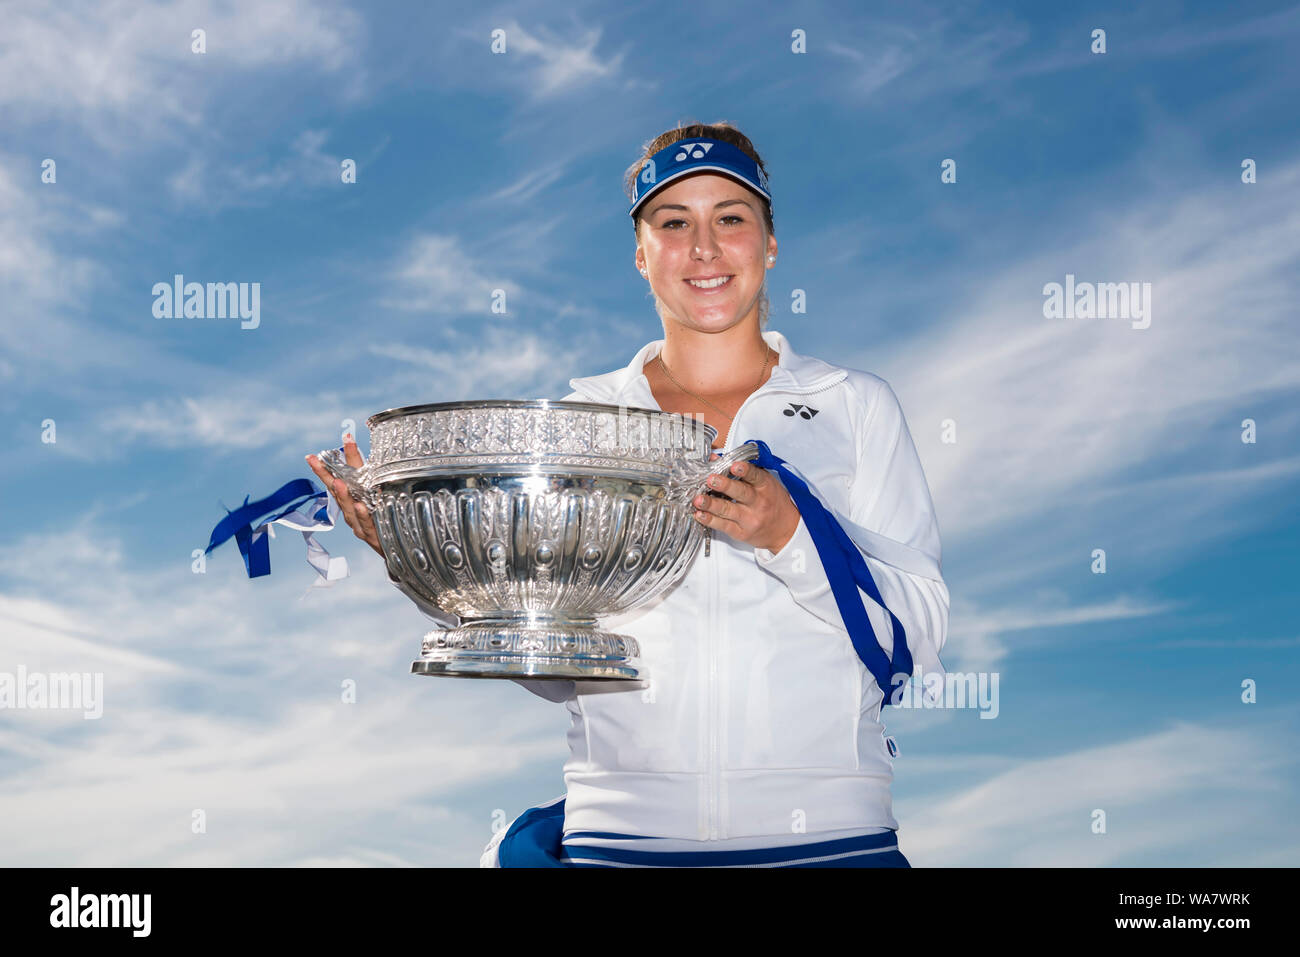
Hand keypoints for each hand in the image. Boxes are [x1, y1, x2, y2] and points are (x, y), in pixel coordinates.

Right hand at [305, 434, 384, 557]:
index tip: (311, 456)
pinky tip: (360, 506)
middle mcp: (351, 512)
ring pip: (349, 510)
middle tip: (316, 462)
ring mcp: (359, 524)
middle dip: (325, 477)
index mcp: (351, 501)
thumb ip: (370, 477)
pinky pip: (366, 524)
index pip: (335, 481)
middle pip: (336, 493)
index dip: (324, 469)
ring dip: (343, 496)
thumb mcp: (377, 496)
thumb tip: (363, 450)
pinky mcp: (372, 536)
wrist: (397, 547)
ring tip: (339, 482)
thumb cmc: (384, 519)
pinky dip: (362, 515)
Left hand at [692, 454, 800, 552]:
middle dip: (724, 485)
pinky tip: (700, 515)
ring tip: (699, 499)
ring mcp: (750, 519)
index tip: (734, 465)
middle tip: (711, 479)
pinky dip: (710, 520)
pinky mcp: (742, 533)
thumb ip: (743, 470)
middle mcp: (758, 503)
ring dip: (711, 504)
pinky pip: (724, 526)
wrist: (785, 530)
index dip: (745, 470)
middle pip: (740, 493)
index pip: (755, 476)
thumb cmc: (773, 502)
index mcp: (765, 486)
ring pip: (728, 510)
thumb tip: (716, 459)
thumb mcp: (764, 482)